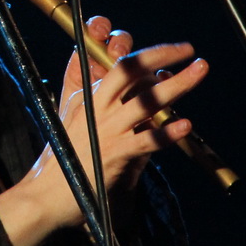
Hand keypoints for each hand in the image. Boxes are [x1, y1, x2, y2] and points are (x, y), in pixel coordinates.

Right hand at [0, 16, 206, 245]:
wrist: (45, 194)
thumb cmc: (68, 159)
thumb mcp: (83, 123)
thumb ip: (111, 106)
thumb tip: (153, 87)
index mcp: (90, 97)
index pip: (122, 65)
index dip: (152, 54)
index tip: (177, 50)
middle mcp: (98, 107)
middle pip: (132, 70)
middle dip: (163, 55)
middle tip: (191, 52)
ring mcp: (106, 130)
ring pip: (146, 100)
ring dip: (177, 85)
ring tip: (199, 72)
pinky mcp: (113, 155)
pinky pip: (145, 140)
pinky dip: (167, 132)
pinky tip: (184, 125)